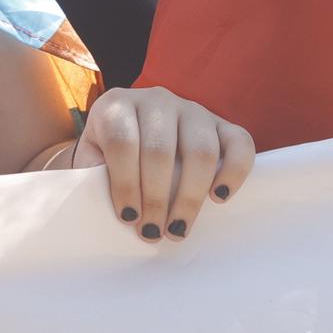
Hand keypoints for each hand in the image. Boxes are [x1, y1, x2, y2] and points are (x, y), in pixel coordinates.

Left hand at [70, 86, 252, 242]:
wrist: (133, 133)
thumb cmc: (108, 155)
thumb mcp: (92, 160)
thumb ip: (95, 177)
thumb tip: (116, 213)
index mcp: (116, 106)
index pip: (123, 142)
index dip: (125, 184)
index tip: (128, 217)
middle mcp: (155, 100)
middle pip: (160, 150)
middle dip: (156, 198)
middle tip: (153, 232)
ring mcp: (192, 108)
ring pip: (200, 150)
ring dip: (190, 196)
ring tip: (178, 228)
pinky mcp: (222, 123)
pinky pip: (240, 143)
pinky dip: (234, 172)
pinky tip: (218, 198)